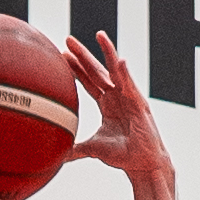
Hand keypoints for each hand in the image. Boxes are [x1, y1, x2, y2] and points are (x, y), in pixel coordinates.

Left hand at [65, 32, 170, 175]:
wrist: (142, 164)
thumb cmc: (122, 155)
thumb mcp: (93, 149)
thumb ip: (75, 149)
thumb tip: (57, 156)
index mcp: (107, 103)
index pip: (88, 81)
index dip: (76, 68)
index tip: (62, 55)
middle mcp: (117, 96)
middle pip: (97, 71)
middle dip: (83, 55)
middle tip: (68, 39)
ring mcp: (129, 97)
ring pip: (115, 71)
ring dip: (107, 52)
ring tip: (99, 35)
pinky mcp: (139, 104)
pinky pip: (130, 86)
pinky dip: (124, 74)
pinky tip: (118, 61)